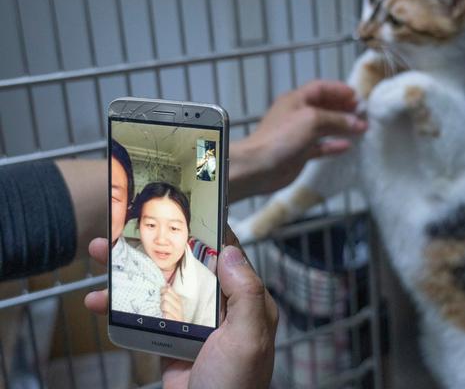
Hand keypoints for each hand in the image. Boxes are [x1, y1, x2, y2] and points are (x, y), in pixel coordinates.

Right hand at [84, 228, 277, 388]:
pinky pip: (144, 315)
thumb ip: (245, 293)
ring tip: (100, 253)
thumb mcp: (248, 338)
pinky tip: (98, 300)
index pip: (228, 255)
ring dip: (130, 271)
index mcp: (245, 302)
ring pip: (161, 286)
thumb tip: (231, 251)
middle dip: (156, 246)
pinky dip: (121, 306)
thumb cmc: (234, 385)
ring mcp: (193, 324)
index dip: (206, 231)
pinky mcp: (170, 341)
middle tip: (126, 228)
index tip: (183, 210)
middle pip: (187, 265)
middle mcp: (221, 309)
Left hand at [229, 80, 366, 200]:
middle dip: (344, 108)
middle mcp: (297, 114)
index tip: (357, 96)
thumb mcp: (312, 120)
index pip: (321, 88)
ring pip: (324, 127)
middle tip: (362, 113)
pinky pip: (321, 147)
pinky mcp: (300, 153)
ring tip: (361, 129)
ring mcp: (299, 134)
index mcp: (296, 99)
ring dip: (342, 127)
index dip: (339, 90)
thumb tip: (357, 122)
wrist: (259, 166)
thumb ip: (337, 120)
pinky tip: (347, 146)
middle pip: (324, 107)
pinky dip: (333, 145)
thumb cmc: (281, 137)